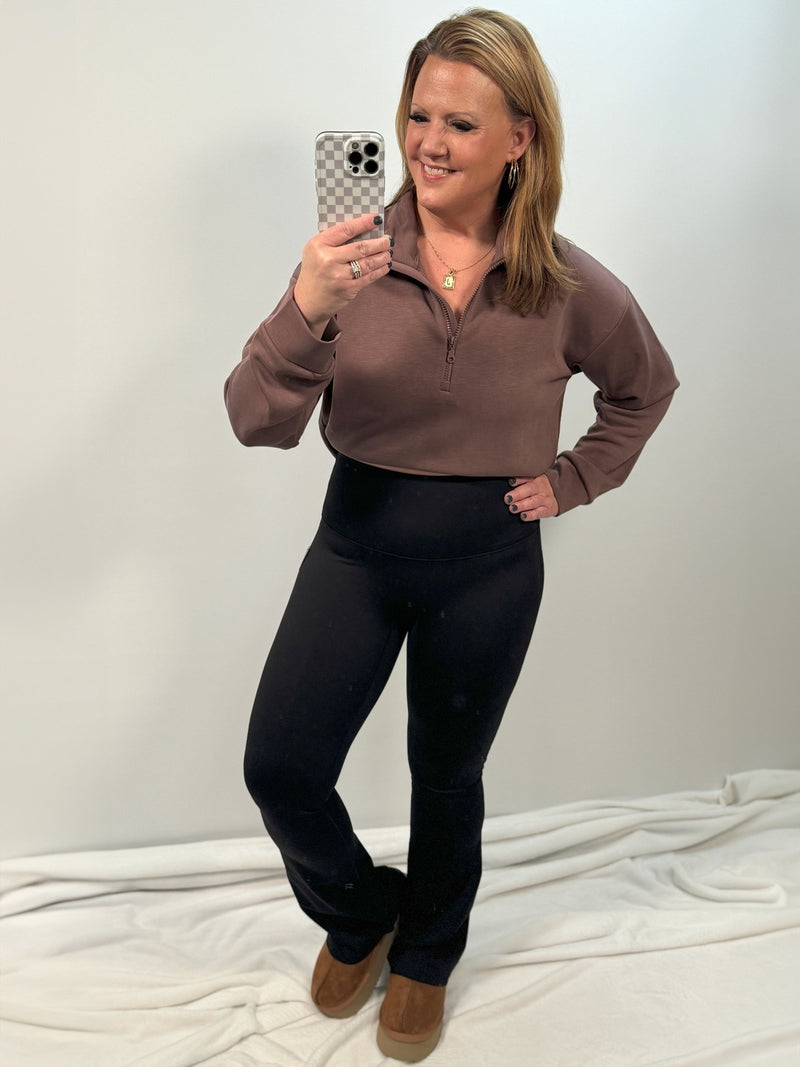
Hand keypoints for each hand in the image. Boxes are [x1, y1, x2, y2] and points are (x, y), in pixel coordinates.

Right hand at [293, 214, 392, 335]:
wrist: (308, 300)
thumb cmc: (314, 273)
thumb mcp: (315, 250)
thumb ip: (333, 239)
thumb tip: (361, 229)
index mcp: (319, 245)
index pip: (345, 229)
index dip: (363, 223)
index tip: (376, 219)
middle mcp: (328, 260)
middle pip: (360, 247)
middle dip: (379, 242)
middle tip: (388, 239)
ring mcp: (339, 276)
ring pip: (367, 263)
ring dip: (382, 256)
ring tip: (388, 252)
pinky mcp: (348, 289)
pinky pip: (368, 277)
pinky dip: (379, 270)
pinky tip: (385, 265)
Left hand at [505, 474, 558, 519]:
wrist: (559, 493)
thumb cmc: (540, 487)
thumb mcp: (533, 479)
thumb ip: (521, 480)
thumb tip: (507, 483)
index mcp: (536, 478)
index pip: (527, 477)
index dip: (518, 480)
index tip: (510, 483)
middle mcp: (541, 488)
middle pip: (529, 490)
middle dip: (517, 494)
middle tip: (508, 499)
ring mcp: (545, 499)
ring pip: (533, 502)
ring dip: (522, 505)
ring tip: (513, 508)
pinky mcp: (548, 509)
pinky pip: (539, 513)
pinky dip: (530, 515)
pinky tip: (523, 516)